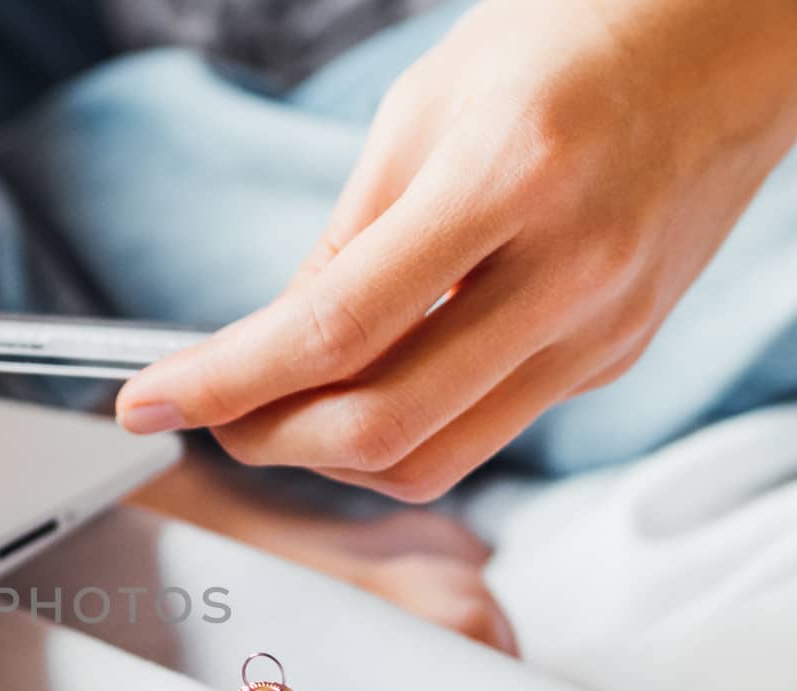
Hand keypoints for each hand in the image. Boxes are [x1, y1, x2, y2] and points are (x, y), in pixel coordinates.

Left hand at [117, 0, 796, 499]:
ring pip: (435, 459)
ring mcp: (603, 330)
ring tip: (283, 406)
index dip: (226, 383)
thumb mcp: (423, 109)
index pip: (334, 330)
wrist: (731, 37)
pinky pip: (485, 429)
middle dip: (270, 441)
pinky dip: (405, 425)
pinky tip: (371, 382)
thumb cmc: (572, 39)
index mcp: (507, 180)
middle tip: (215, 416)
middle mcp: (568, 272)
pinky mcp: (615, 357)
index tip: (148, 402)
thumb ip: (344, 243)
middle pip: (384, 429)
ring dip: (333, 455)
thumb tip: (271, 347)